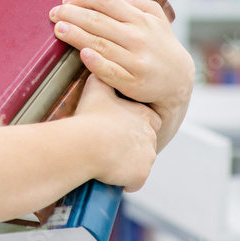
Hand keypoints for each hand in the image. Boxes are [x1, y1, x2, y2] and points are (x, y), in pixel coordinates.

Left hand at [49, 0, 194, 147]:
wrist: (179, 81)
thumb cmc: (160, 46)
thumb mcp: (157, 19)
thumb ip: (135, 3)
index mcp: (141, 20)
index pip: (107, 2)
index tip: (66, 0)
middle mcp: (138, 38)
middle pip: (99, 22)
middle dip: (73, 15)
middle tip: (54, 13)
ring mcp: (136, 61)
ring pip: (101, 45)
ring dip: (77, 35)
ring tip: (58, 28)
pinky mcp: (133, 82)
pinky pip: (112, 72)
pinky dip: (97, 63)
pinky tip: (83, 54)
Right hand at [71, 74, 160, 191]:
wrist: (88, 143)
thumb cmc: (91, 115)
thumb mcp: (96, 88)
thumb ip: (102, 75)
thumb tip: (98, 60)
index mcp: (144, 115)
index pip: (150, 120)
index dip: (135, 123)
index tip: (120, 126)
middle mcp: (151, 136)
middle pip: (146, 142)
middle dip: (133, 144)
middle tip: (112, 144)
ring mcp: (147, 157)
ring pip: (141, 161)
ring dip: (129, 162)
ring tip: (109, 160)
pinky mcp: (141, 175)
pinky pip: (136, 180)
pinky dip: (126, 180)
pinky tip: (112, 175)